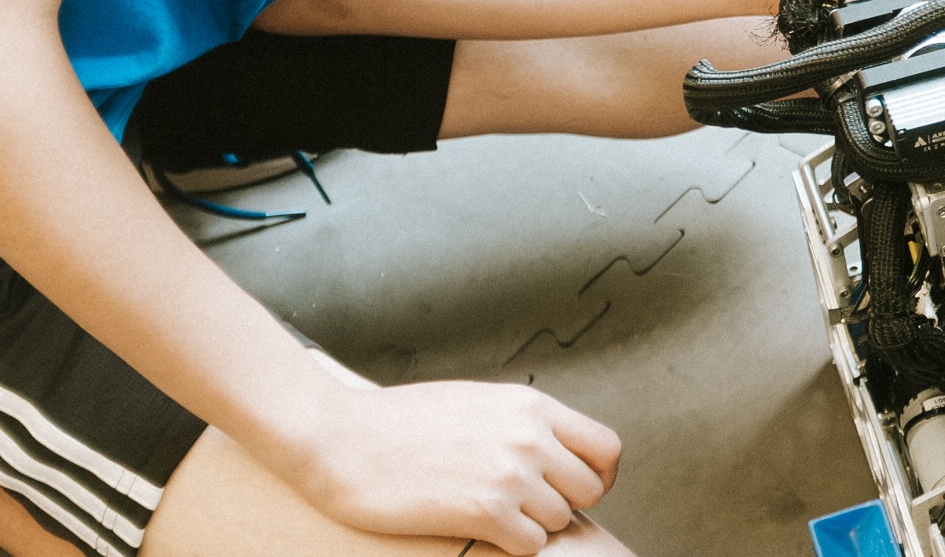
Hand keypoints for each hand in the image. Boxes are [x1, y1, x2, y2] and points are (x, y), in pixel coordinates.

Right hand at [266, 378, 620, 553]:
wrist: (337, 438)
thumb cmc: (395, 422)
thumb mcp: (474, 402)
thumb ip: (519, 423)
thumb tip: (551, 450)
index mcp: (530, 406)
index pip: (607, 446)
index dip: (598, 474)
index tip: (576, 487)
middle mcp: (529, 438)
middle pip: (591, 489)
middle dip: (566, 503)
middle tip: (530, 507)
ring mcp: (510, 475)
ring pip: (560, 520)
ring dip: (533, 525)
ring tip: (493, 514)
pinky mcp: (485, 513)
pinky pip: (530, 545)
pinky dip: (512, 545)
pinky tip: (481, 531)